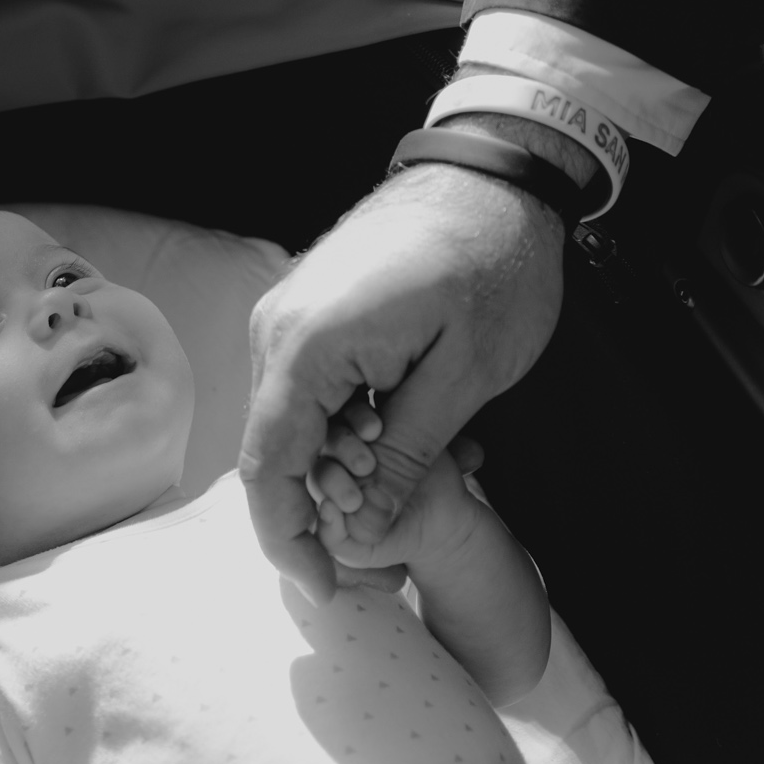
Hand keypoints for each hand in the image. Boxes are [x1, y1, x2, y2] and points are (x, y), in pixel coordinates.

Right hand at [240, 166, 562, 602]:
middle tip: (391, 553)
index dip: (290, 541)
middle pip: (274, 452)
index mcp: (307, 346)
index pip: (269, 468)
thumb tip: (363, 533)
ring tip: (418, 480)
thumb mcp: (464, 377)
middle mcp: (277, 330)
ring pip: (293, 425)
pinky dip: (346, 429)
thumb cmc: (492, 262)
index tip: (328, 590)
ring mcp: (287, 316)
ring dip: (341, 469)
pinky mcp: (309, 312)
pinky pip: (309, 391)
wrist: (494, 173)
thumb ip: (405, 460)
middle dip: (323, 511)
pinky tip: (404, 436)